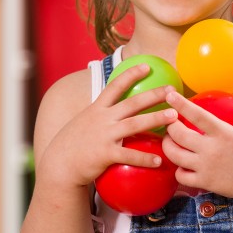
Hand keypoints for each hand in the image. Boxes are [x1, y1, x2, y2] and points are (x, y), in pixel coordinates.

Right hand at [38, 64, 178, 189]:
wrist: (59, 166)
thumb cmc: (74, 144)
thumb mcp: (84, 122)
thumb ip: (101, 114)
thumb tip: (117, 109)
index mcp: (97, 109)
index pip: (115, 86)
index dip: (131, 74)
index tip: (147, 66)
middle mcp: (102, 119)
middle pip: (132, 103)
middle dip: (154, 94)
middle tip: (173, 90)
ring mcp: (104, 135)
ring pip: (135, 124)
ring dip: (156, 119)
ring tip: (174, 117)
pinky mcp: (105, 154)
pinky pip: (130, 155)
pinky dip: (145, 158)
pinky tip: (160, 160)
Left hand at [162, 85, 232, 201]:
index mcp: (224, 133)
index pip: (197, 115)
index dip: (181, 104)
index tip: (170, 96)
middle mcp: (212, 149)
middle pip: (179, 135)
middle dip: (169, 126)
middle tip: (169, 122)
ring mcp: (206, 167)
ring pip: (175, 155)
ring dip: (168, 146)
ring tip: (170, 141)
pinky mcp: (204, 182)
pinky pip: (181, 176)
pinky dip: (178, 170)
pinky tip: (182, 165)